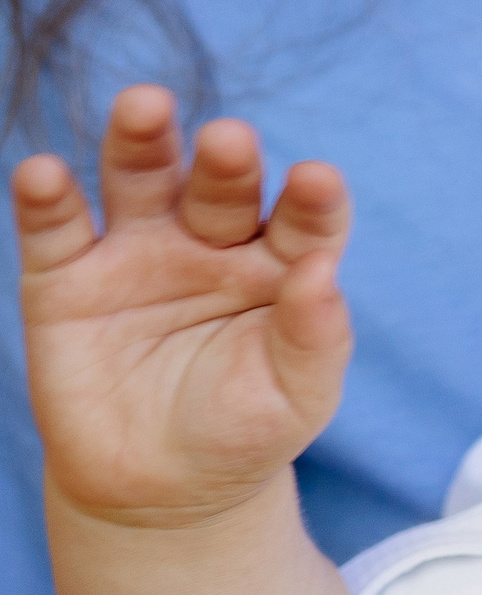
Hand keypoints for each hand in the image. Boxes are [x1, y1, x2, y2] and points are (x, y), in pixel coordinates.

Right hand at [15, 85, 351, 526]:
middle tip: (230, 140)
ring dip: (141, 141)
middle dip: (225, 161)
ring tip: (145, 106)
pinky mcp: (67, 277)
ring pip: (140, 181)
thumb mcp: (295, 396)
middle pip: (221, 187)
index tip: (317, 181)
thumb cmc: (244, 430)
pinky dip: (47, 198)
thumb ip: (315, 337)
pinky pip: (56, 229)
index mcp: (281, 263)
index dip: (312, 200)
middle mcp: (212, 241)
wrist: (161, 487)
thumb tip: (324, 274)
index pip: (304, 220)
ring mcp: (138, 252)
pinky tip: (44, 173)